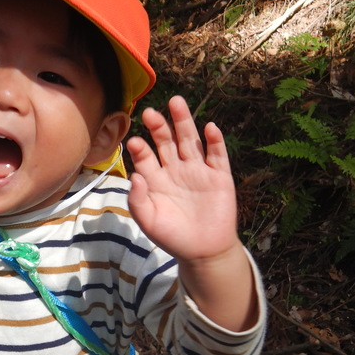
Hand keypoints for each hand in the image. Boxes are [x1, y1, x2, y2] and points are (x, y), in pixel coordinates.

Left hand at [125, 95, 239, 263]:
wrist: (203, 252)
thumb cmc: (171, 236)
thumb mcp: (149, 221)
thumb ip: (138, 200)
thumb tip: (136, 175)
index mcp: (156, 179)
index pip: (146, 157)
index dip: (141, 148)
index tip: (134, 142)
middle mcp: (175, 170)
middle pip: (167, 142)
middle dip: (159, 127)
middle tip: (150, 112)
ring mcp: (198, 171)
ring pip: (190, 141)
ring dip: (184, 122)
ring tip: (176, 103)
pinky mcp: (219, 177)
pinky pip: (217, 155)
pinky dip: (214, 141)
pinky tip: (209, 128)